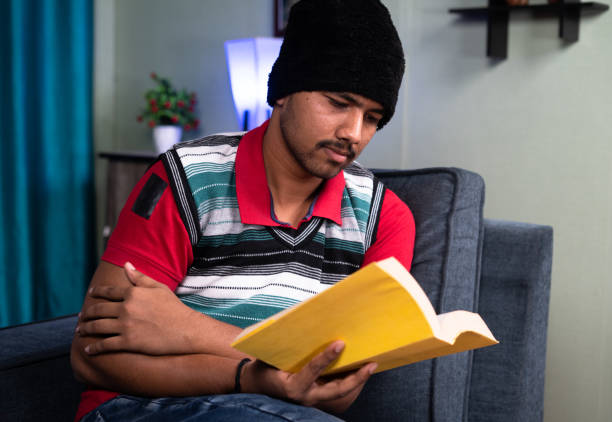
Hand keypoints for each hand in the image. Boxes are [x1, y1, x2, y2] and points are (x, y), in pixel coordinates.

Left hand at [77, 262, 201, 355]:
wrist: (185, 329)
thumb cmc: (174, 307)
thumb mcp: (158, 288)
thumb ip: (140, 277)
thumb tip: (126, 264)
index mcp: (133, 293)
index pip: (108, 292)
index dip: (97, 293)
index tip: (90, 294)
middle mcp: (126, 308)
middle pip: (98, 310)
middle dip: (87, 313)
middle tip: (81, 316)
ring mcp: (126, 326)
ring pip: (97, 327)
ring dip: (86, 329)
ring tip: (80, 331)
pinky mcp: (128, 342)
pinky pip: (105, 345)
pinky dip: (94, 347)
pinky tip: (88, 349)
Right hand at [243, 341, 376, 412]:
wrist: (255, 385)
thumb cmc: (263, 367)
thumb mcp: (270, 358)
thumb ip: (288, 347)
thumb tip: (305, 327)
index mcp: (293, 386)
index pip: (313, 370)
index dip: (327, 357)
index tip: (340, 343)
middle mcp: (306, 396)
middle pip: (337, 390)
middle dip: (356, 379)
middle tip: (370, 364)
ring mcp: (313, 398)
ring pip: (340, 392)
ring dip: (356, 380)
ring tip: (370, 365)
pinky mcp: (317, 396)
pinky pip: (336, 389)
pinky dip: (348, 379)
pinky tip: (358, 368)